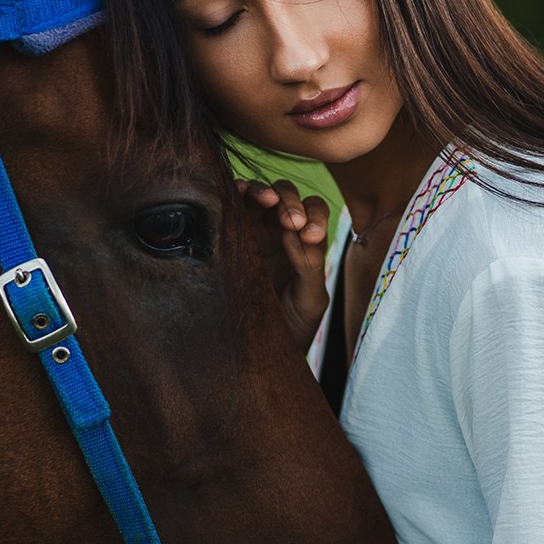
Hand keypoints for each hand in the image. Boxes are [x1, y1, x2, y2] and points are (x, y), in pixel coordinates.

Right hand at [235, 177, 331, 352]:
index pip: (314, 213)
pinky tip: (236, 192)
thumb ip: (311, 266)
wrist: (260, 351)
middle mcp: (280, 233)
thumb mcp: (311, 300)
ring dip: (264, 192)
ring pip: (260, 196)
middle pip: (288, 198)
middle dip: (291, 203)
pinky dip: (236, 193)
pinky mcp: (228, 237)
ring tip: (266, 201)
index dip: (314, 216)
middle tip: (290, 221)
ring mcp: (254, 233)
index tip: (309, 235)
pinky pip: (232, 206)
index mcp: (306, 243)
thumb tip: (296, 233)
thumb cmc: (291, 327)